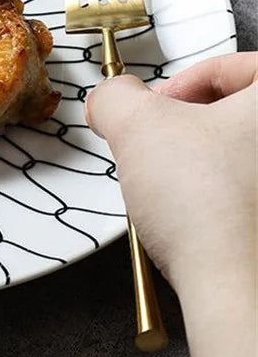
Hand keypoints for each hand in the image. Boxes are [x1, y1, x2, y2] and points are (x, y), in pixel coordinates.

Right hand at [87, 53, 255, 356]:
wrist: (236, 291)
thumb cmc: (208, 206)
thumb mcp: (135, 124)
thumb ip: (114, 96)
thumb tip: (112, 99)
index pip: (235, 64)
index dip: (186, 81)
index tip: (159, 107)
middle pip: (239, 112)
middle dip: (191, 124)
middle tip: (161, 144)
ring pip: (241, 156)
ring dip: (202, 162)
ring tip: (172, 186)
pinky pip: (247, 197)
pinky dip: (219, 199)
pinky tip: (193, 219)